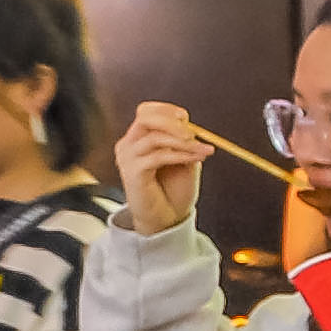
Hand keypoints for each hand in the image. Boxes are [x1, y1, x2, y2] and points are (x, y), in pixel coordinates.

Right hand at [112, 100, 210, 234]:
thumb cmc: (173, 191)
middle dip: (171, 122)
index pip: (145, 111)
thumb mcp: (183, 159)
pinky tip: (195, 160)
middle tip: (192, 133)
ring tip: (202, 151)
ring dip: (183, 142)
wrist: (166, 220)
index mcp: (138, 139)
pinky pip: (159, 156)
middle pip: (145, 118)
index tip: (185, 117)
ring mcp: (128, 158)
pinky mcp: (133, 172)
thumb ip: (183, 141)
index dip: (165, 110)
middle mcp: (128, 145)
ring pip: (154, 137)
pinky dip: (181, 155)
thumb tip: (190, 127)